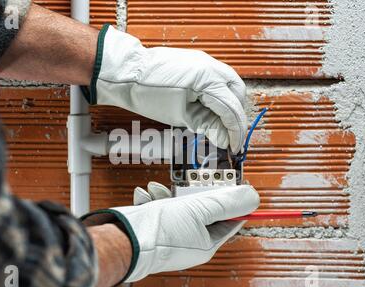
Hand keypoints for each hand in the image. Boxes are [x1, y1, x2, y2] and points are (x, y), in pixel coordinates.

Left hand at [83, 25, 247, 152]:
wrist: (126, 73)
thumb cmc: (146, 92)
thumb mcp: (179, 115)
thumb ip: (206, 125)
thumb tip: (225, 138)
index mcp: (207, 78)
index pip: (231, 108)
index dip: (236, 131)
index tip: (235, 147)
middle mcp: (211, 66)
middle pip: (237, 93)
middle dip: (236, 116)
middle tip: (230, 136)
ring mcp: (205, 61)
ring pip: (230, 85)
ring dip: (229, 105)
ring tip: (221, 124)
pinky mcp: (198, 63)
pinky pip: (218, 80)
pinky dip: (219, 96)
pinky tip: (211, 109)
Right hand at [85, 182, 259, 281]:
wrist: (123, 240)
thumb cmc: (160, 232)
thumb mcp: (199, 210)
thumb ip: (226, 202)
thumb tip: (252, 197)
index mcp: (207, 243)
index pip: (230, 221)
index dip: (232, 201)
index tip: (233, 184)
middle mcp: (191, 241)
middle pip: (204, 210)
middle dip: (195, 194)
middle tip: (191, 185)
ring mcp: (172, 235)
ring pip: (180, 206)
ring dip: (171, 194)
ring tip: (161, 190)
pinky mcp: (155, 228)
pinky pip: (160, 209)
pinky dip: (155, 199)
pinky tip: (147, 195)